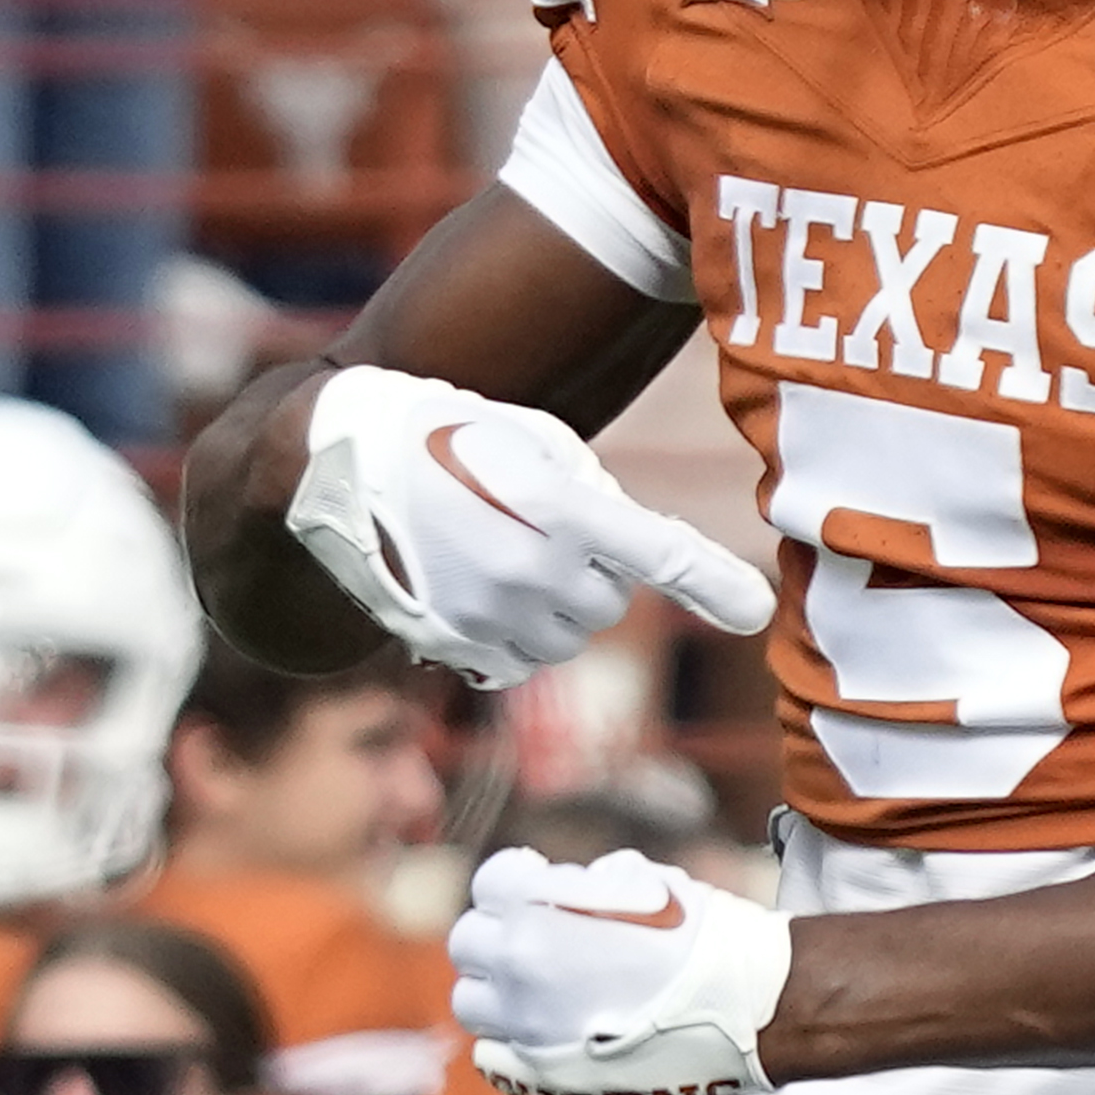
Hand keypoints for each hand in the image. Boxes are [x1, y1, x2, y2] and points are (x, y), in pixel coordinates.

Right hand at [282, 368, 775, 688]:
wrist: (336, 463)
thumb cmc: (449, 433)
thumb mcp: (534, 439)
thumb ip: (595, 497)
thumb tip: (628, 559)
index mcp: (558, 506)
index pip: (659, 555)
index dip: (714, 584)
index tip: (758, 609)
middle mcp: (528, 570)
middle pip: (610, 603)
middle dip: (596, 573)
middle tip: (542, 525)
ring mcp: (487, 615)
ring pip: (566, 639)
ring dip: (556, 606)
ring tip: (501, 550)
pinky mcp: (452, 644)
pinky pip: (516, 661)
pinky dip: (514, 634)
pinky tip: (478, 586)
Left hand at [450, 846, 795, 1094]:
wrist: (749, 1004)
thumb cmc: (706, 936)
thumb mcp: (645, 881)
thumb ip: (586, 885)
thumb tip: (562, 892)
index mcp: (540, 912)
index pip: (489, 884)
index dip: (512, 877)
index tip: (531, 876)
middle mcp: (520, 969)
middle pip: (469, 942)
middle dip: (499, 931)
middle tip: (538, 931)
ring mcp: (528, 1027)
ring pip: (472, 1002)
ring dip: (498, 987)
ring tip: (542, 982)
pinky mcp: (546, 1075)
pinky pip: (493, 1055)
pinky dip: (508, 1039)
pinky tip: (545, 1025)